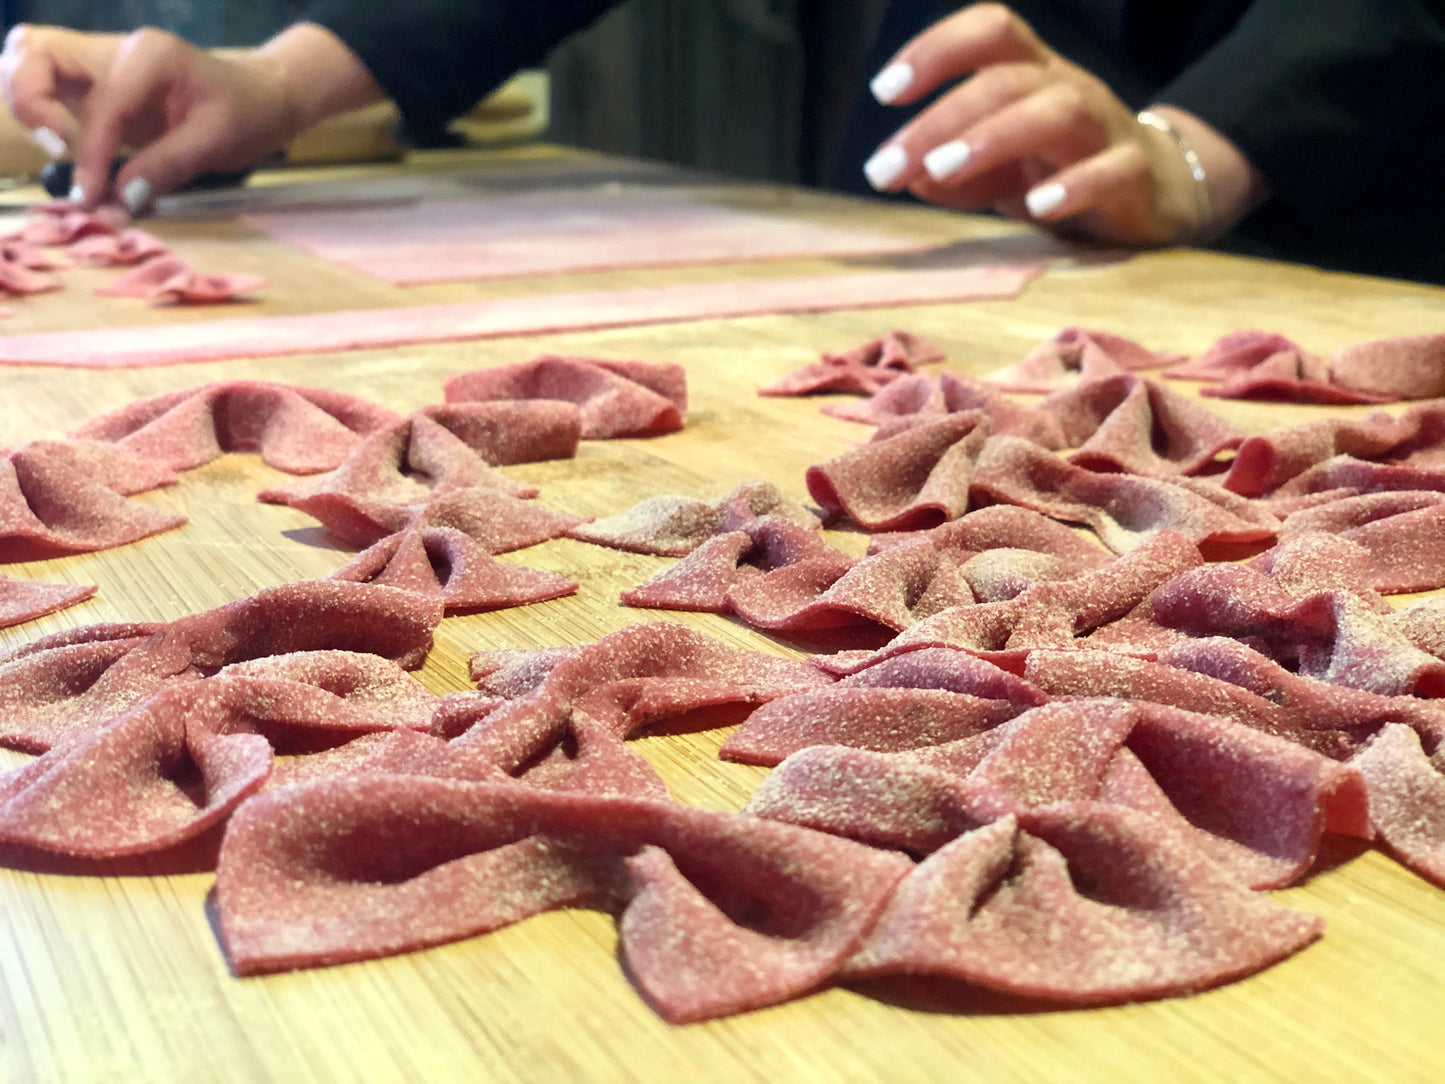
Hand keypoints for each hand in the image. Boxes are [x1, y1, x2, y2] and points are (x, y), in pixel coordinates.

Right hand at [0, 23, 381, 213]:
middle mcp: (116, 51)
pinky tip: (72, 158)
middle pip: (39, 58)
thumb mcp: (216, 142)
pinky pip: (54, 90)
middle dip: (32, 104)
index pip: (101, 105)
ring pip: (35, 66)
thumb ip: (165, 167)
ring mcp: (104, 65)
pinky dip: (47, 116)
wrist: (264, 98)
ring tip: (59, 153)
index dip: (91, 155)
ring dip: (30, 105)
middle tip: (57, 153)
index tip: (92, 198)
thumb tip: (120, 201)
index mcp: (149, 56)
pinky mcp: (101, 87)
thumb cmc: (248, 113)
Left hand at [863, 4, 1262, 244]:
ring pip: (1058, 111)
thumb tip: (904, 175)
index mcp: (1030, 74)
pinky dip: (1075, 186)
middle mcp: (1068, 88)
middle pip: (1006, 81)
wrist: (1156, 194)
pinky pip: (1113, 169)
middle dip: (940, 119)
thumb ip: (951, 176)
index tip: (883, 91)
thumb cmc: (1059, 171)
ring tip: (941, 171)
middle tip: (888, 167)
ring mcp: (1106, 128)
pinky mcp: (1136, 175)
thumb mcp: (995, 173)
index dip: (936, 49)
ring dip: (993, 138)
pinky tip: (1038, 208)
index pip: (989, 31)